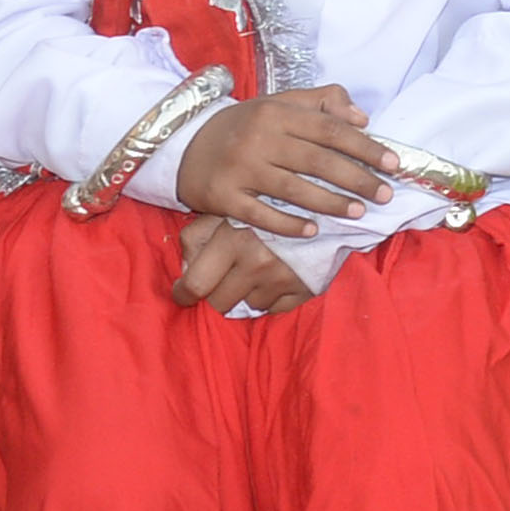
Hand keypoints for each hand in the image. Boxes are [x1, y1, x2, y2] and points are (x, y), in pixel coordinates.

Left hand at [171, 216, 315, 313]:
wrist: (327, 201)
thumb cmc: (267, 204)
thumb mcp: (224, 211)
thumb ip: (195, 238)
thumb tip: (186, 269)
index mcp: (233, 241)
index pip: (195, 285)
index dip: (182, 293)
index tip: (183, 292)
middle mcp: (257, 263)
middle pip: (219, 302)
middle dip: (215, 293)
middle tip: (222, 279)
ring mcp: (283, 278)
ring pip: (248, 305)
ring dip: (246, 293)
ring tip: (254, 273)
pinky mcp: (305, 288)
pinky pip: (275, 308)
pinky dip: (270, 298)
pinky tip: (272, 279)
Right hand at [174, 84, 388, 233]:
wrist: (183, 145)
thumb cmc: (245, 126)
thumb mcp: (280, 104)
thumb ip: (323, 102)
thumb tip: (362, 118)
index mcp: (277, 113)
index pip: (330, 130)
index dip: (365, 147)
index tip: (393, 164)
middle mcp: (259, 139)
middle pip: (317, 161)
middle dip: (356, 179)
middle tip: (384, 194)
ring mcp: (239, 169)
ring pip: (293, 189)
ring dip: (330, 203)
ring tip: (358, 212)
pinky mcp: (222, 196)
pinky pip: (260, 214)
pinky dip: (287, 224)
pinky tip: (312, 230)